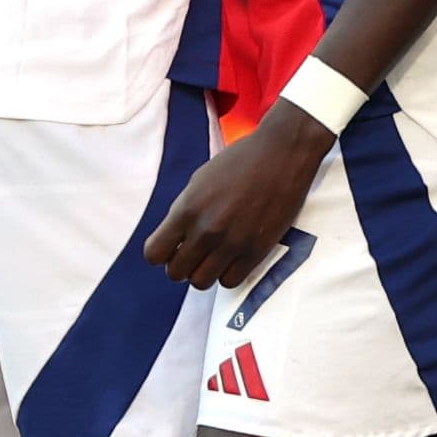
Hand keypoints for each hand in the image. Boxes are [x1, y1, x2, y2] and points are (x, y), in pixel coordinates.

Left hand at [144, 103, 334, 289]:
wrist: (281, 154)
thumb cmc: (240, 162)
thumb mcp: (199, 181)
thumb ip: (183, 211)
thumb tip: (173, 239)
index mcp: (187, 209)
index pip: (154, 253)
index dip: (161, 253)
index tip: (172, 246)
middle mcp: (206, 230)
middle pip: (176, 273)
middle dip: (181, 264)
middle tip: (194, 252)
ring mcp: (232, 243)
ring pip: (201, 282)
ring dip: (204, 271)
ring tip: (214, 255)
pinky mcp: (256, 251)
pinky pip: (230, 282)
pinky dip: (228, 273)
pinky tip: (233, 256)